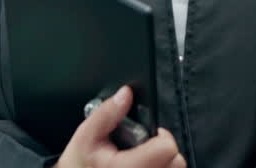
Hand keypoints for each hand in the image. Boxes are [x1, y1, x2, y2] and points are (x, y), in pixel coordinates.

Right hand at [56, 86, 185, 167]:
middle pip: (177, 161)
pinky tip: (143, 166)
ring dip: (162, 161)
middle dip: (163, 149)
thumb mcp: (86, 136)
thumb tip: (125, 94)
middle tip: (144, 147)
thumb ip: (107, 113)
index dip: (161, 137)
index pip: (167, 149)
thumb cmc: (78, 166)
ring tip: (141, 159)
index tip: (148, 135)